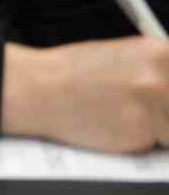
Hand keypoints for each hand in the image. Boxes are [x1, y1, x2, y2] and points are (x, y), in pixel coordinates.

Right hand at [3, 39, 168, 152]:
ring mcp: (152, 101)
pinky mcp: (142, 129)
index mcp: (159, 50)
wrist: (39, 88)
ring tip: (135, 117)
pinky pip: (163, 144)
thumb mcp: (127, 56)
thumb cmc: (74, 74)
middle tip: (156, 112)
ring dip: (163, 128)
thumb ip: (161, 70)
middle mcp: (160, 74)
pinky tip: (125, 127)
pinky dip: (149, 142)